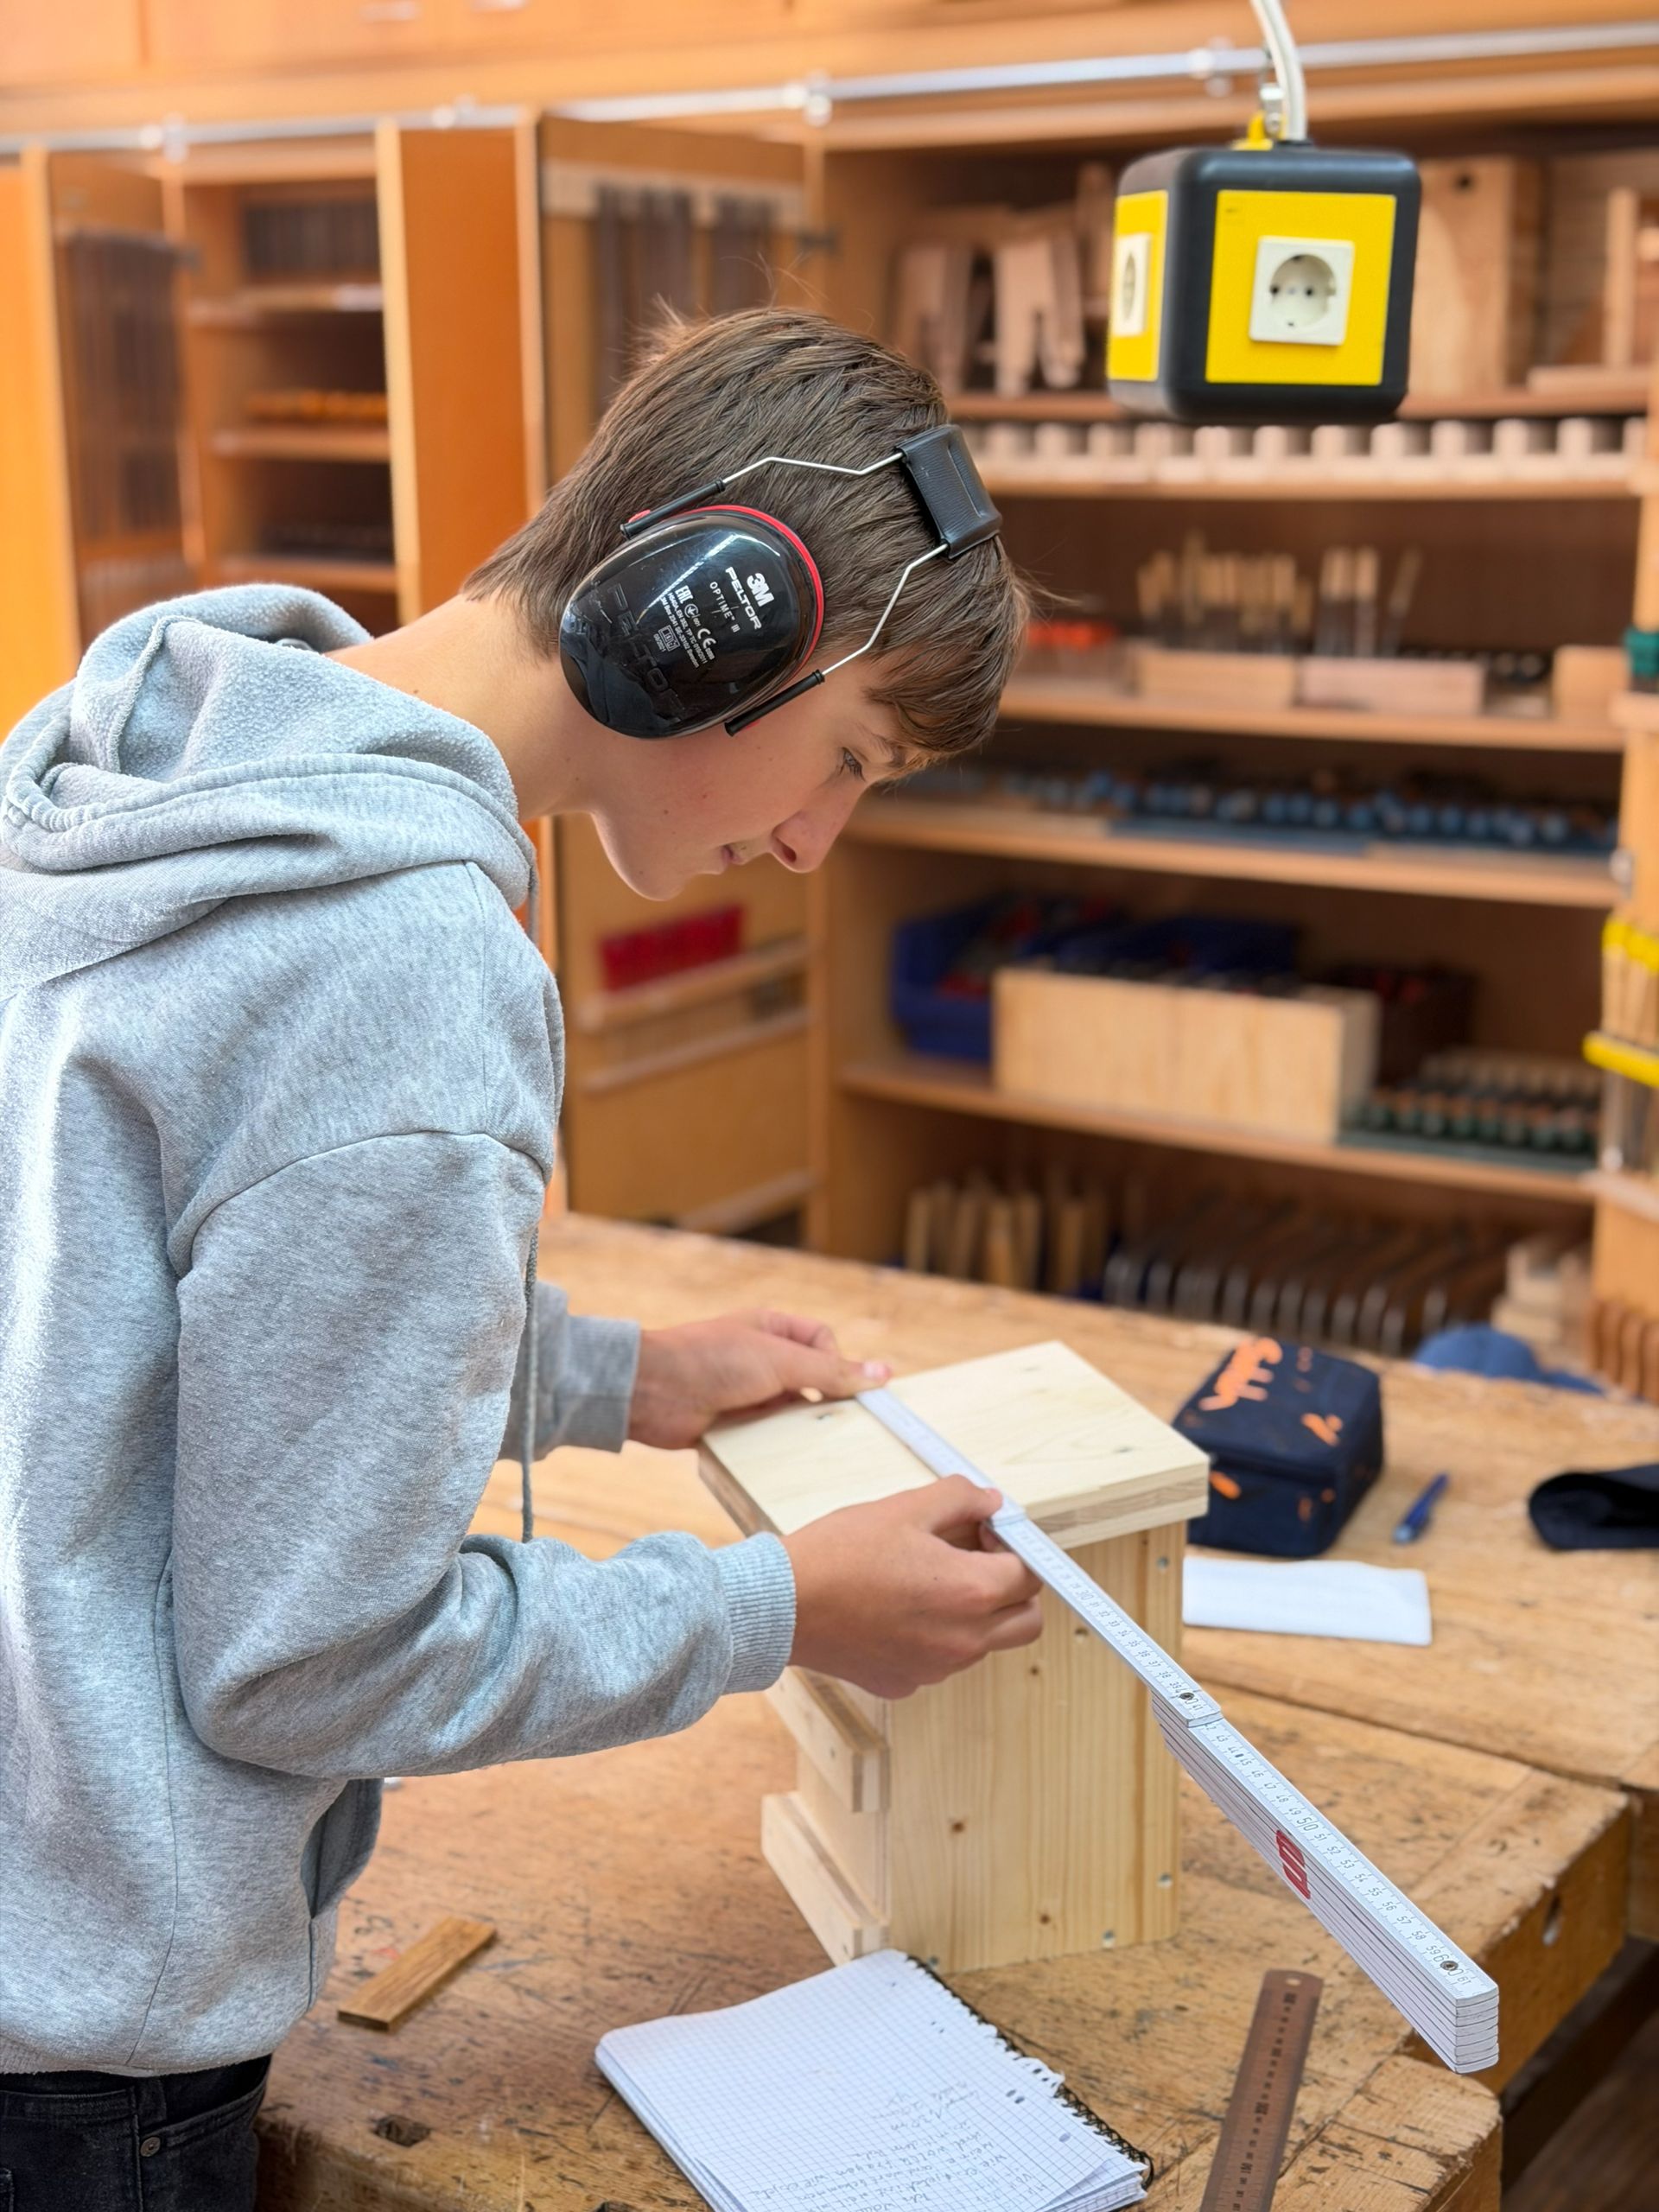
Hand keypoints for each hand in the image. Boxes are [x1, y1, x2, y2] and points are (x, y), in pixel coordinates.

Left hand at [627, 1309, 890, 1450]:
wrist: (651, 1392)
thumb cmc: (711, 1360)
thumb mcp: (780, 1361)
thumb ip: (831, 1372)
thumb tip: (883, 1373)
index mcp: (773, 1329)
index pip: (824, 1343)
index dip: (838, 1364)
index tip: (845, 1391)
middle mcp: (763, 1360)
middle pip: (813, 1381)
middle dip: (827, 1401)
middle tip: (845, 1427)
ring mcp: (748, 1393)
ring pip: (793, 1412)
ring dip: (803, 1427)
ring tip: (816, 1444)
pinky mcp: (734, 1425)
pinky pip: (769, 1437)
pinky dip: (780, 1447)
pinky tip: (788, 1458)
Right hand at [783, 1475, 1044, 1698]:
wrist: (782, 1606)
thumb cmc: (839, 1555)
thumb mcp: (904, 1508)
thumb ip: (960, 1499)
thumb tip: (991, 1502)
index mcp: (970, 1593)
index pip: (1031, 1575)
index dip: (1014, 1548)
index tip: (986, 1534)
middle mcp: (963, 1641)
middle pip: (1026, 1622)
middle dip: (1014, 1589)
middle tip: (976, 1561)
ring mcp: (935, 1670)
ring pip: (984, 1643)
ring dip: (975, 1613)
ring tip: (926, 1579)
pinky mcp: (905, 1684)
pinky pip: (941, 1660)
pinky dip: (935, 1636)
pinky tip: (896, 1608)